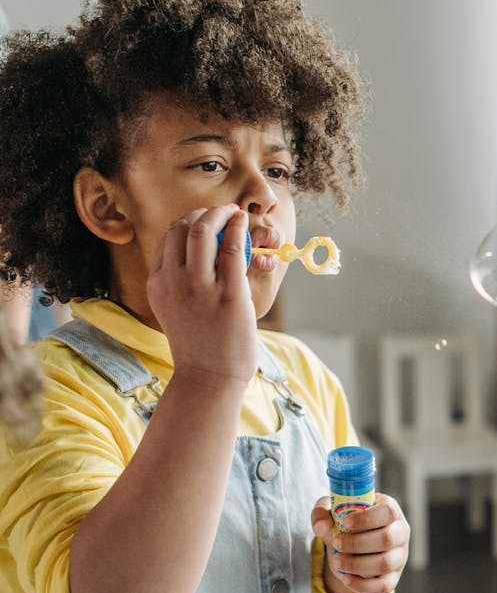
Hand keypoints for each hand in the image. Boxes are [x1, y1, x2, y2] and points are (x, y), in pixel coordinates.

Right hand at [146, 205, 256, 385]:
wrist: (208, 379)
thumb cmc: (198, 347)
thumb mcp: (174, 309)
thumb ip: (178, 282)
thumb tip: (198, 253)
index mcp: (157, 284)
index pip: (168, 238)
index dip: (187, 222)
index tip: (204, 221)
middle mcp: (173, 281)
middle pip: (181, 228)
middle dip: (202, 213)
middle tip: (221, 214)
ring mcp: (200, 288)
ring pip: (203, 230)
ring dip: (220, 213)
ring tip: (233, 213)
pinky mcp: (228, 295)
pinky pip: (231, 248)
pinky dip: (237, 228)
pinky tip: (243, 223)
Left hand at [311, 494, 409, 592]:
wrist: (350, 544)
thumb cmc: (344, 521)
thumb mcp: (330, 511)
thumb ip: (322, 513)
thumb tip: (321, 528)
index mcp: (390, 510)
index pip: (388, 512)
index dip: (367, 518)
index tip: (345, 522)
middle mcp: (400, 533)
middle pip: (387, 539)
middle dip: (357, 543)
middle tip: (336, 543)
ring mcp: (399, 556)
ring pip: (385, 564)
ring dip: (357, 564)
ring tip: (336, 561)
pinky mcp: (393, 577)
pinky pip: (383, 586)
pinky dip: (362, 585)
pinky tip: (345, 578)